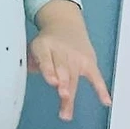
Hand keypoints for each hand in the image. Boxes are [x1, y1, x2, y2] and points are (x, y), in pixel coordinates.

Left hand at [28, 0, 111, 120]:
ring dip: (72, 90)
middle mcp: (61, 50)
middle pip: (62, 69)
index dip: (48, 70)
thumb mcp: (35, 47)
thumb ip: (30, 61)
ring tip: (69, 102)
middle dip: (63, 82)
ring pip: (74, 77)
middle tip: (63, 94)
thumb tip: (24, 75)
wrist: (65, 26)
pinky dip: (101, 89)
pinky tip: (105, 102)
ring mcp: (76, 56)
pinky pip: (95, 77)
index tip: (52, 81)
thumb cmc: (47, 44)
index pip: (46, 58)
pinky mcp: (89, 62)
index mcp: (44, 45)